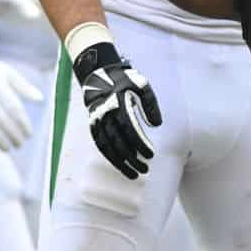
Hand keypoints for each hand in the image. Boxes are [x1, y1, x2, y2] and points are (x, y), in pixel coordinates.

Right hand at [73, 42, 161, 178]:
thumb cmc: (125, 81)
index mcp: (119, 104)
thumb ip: (150, 104)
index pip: (131, 129)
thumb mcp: (142, 85)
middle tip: (145, 170)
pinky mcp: (93, 126)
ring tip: (134, 175)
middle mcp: (106, 115)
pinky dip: (110, 157)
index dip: (140, 144)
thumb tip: (157, 124)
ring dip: (120, 163)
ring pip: (108, 147)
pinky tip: (121, 165)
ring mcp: (97, 121)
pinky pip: (101, 145)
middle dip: (132, 159)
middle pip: (119, 142)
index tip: (151, 154)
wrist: (98, 76)